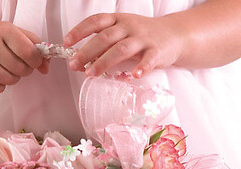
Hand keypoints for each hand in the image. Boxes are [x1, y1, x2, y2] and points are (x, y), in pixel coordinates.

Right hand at [0, 21, 48, 92]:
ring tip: (5, 69)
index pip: (29, 53)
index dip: (35, 61)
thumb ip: (35, 48)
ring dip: (11, 79)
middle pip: (20, 69)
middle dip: (23, 71)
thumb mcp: (16, 34)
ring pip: (8, 80)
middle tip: (16, 65)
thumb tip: (45, 68)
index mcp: (4, 30)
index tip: (32, 61)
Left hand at [64, 13, 184, 77]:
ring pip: (122, 49)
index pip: (96, 22)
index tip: (66, 42)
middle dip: (87, 51)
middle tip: (73, 65)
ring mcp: (143, 38)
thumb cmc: (141, 36)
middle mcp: (129, 26)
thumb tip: (81, 60)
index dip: (80, 31)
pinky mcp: (157, 51)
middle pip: (105, 38)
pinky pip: (149, 59)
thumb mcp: (121, 34)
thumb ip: (103, 45)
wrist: (174, 35)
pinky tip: (134, 75)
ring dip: (104, 62)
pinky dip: (141, 67)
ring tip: (91, 74)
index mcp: (118, 20)